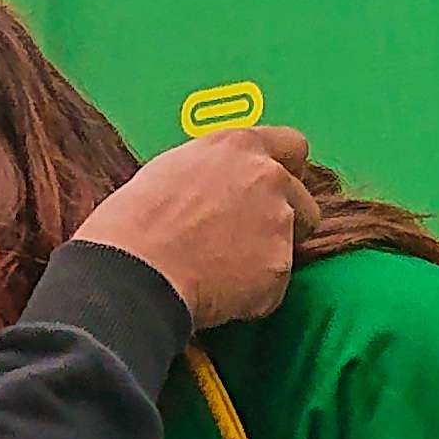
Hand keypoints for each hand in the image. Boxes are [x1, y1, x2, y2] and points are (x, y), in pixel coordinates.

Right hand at [75, 125, 317, 329]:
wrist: (135, 269)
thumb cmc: (135, 223)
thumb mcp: (172, 171)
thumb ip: (213, 173)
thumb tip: (218, 191)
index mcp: (238, 146)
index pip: (292, 145)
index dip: (286, 170)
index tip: (276, 187)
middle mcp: (268, 177)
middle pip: (303, 199)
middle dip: (285, 220)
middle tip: (246, 240)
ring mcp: (279, 222)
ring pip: (293, 243)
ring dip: (268, 256)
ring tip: (223, 270)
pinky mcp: (279, 267)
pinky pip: (274, 284)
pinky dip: (254, 293)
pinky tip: (218, 292)